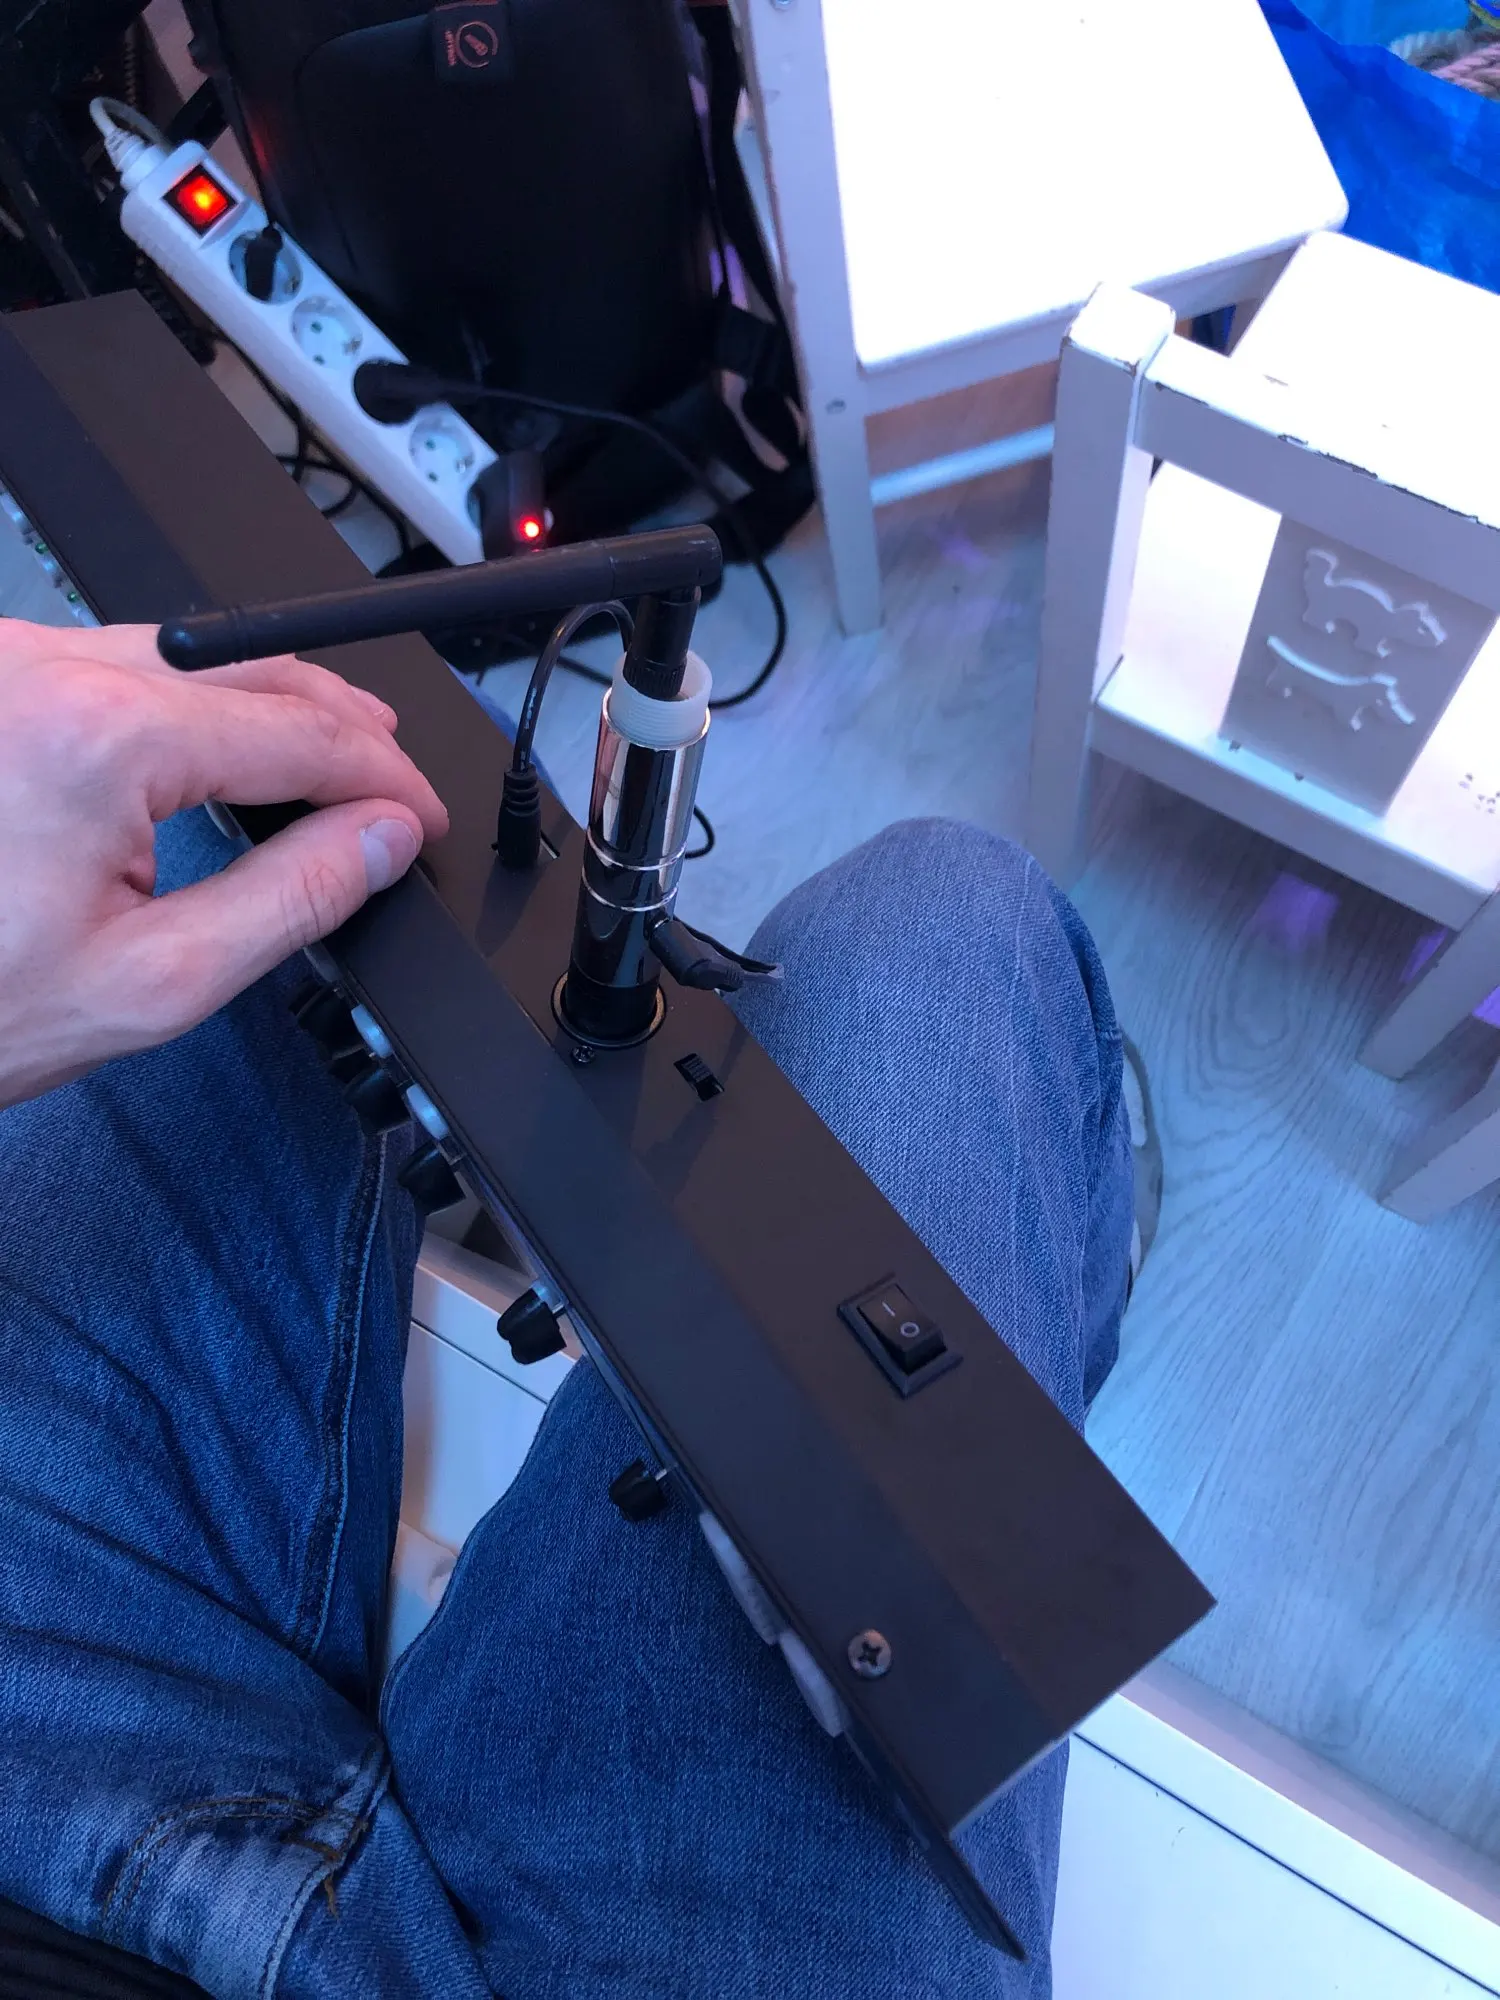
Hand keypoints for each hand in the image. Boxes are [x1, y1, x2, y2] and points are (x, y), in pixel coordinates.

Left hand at [0, 618, 448, 1108]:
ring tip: (329, 759)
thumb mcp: (154, 981)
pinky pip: (119, 660)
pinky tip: (227, 741)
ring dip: (272, 702)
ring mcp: (6, 663)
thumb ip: (291, 898)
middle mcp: (43, 671)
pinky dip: (195, 698)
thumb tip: (376, 839)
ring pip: (187, 651)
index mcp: (98, 739)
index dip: (381, 779)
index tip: (416, 820)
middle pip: (251, 666)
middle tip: (392, 786)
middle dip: (342, 725)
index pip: (297, 732)